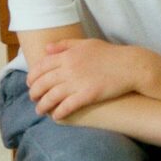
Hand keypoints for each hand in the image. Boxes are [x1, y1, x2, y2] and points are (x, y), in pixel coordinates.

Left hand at [25, 38, 152, 120]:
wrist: (130, 66)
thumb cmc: (110, 54)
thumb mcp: (86, 43)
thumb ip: (65, 45)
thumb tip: (46, 49)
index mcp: (68, 55)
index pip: (41, 66)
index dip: (32, 76)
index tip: (30, 83)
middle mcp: (69, 68)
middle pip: (43, 82)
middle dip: (34, 92)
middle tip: (32, 98)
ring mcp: (78, 82)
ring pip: (52, 96)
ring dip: (43, 105)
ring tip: (40, 110)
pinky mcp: (88, 95)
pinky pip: (67, 106)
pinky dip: (59, 112)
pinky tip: (55, 117)